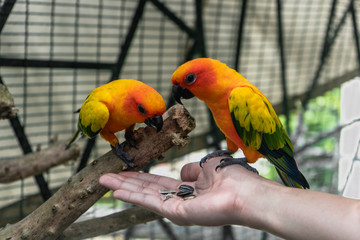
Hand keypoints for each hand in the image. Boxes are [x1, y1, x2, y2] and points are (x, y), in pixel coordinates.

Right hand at [99, 157, 263, 225]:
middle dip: (126, 182)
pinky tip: (116, 190)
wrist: (246, 193)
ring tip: (103, 181)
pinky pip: (149, 201)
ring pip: (144, 195)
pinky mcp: (175, 213)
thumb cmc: (232, 178)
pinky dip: (131, 195)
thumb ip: (192, 169)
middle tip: (105, 177)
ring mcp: (176, 207)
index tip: (125, 170)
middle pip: (147, 189)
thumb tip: (182, 172)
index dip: (141, 177)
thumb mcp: (208, 167)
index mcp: (187, 189)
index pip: (158, 183)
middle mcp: (179, 199)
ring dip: (123, 187)